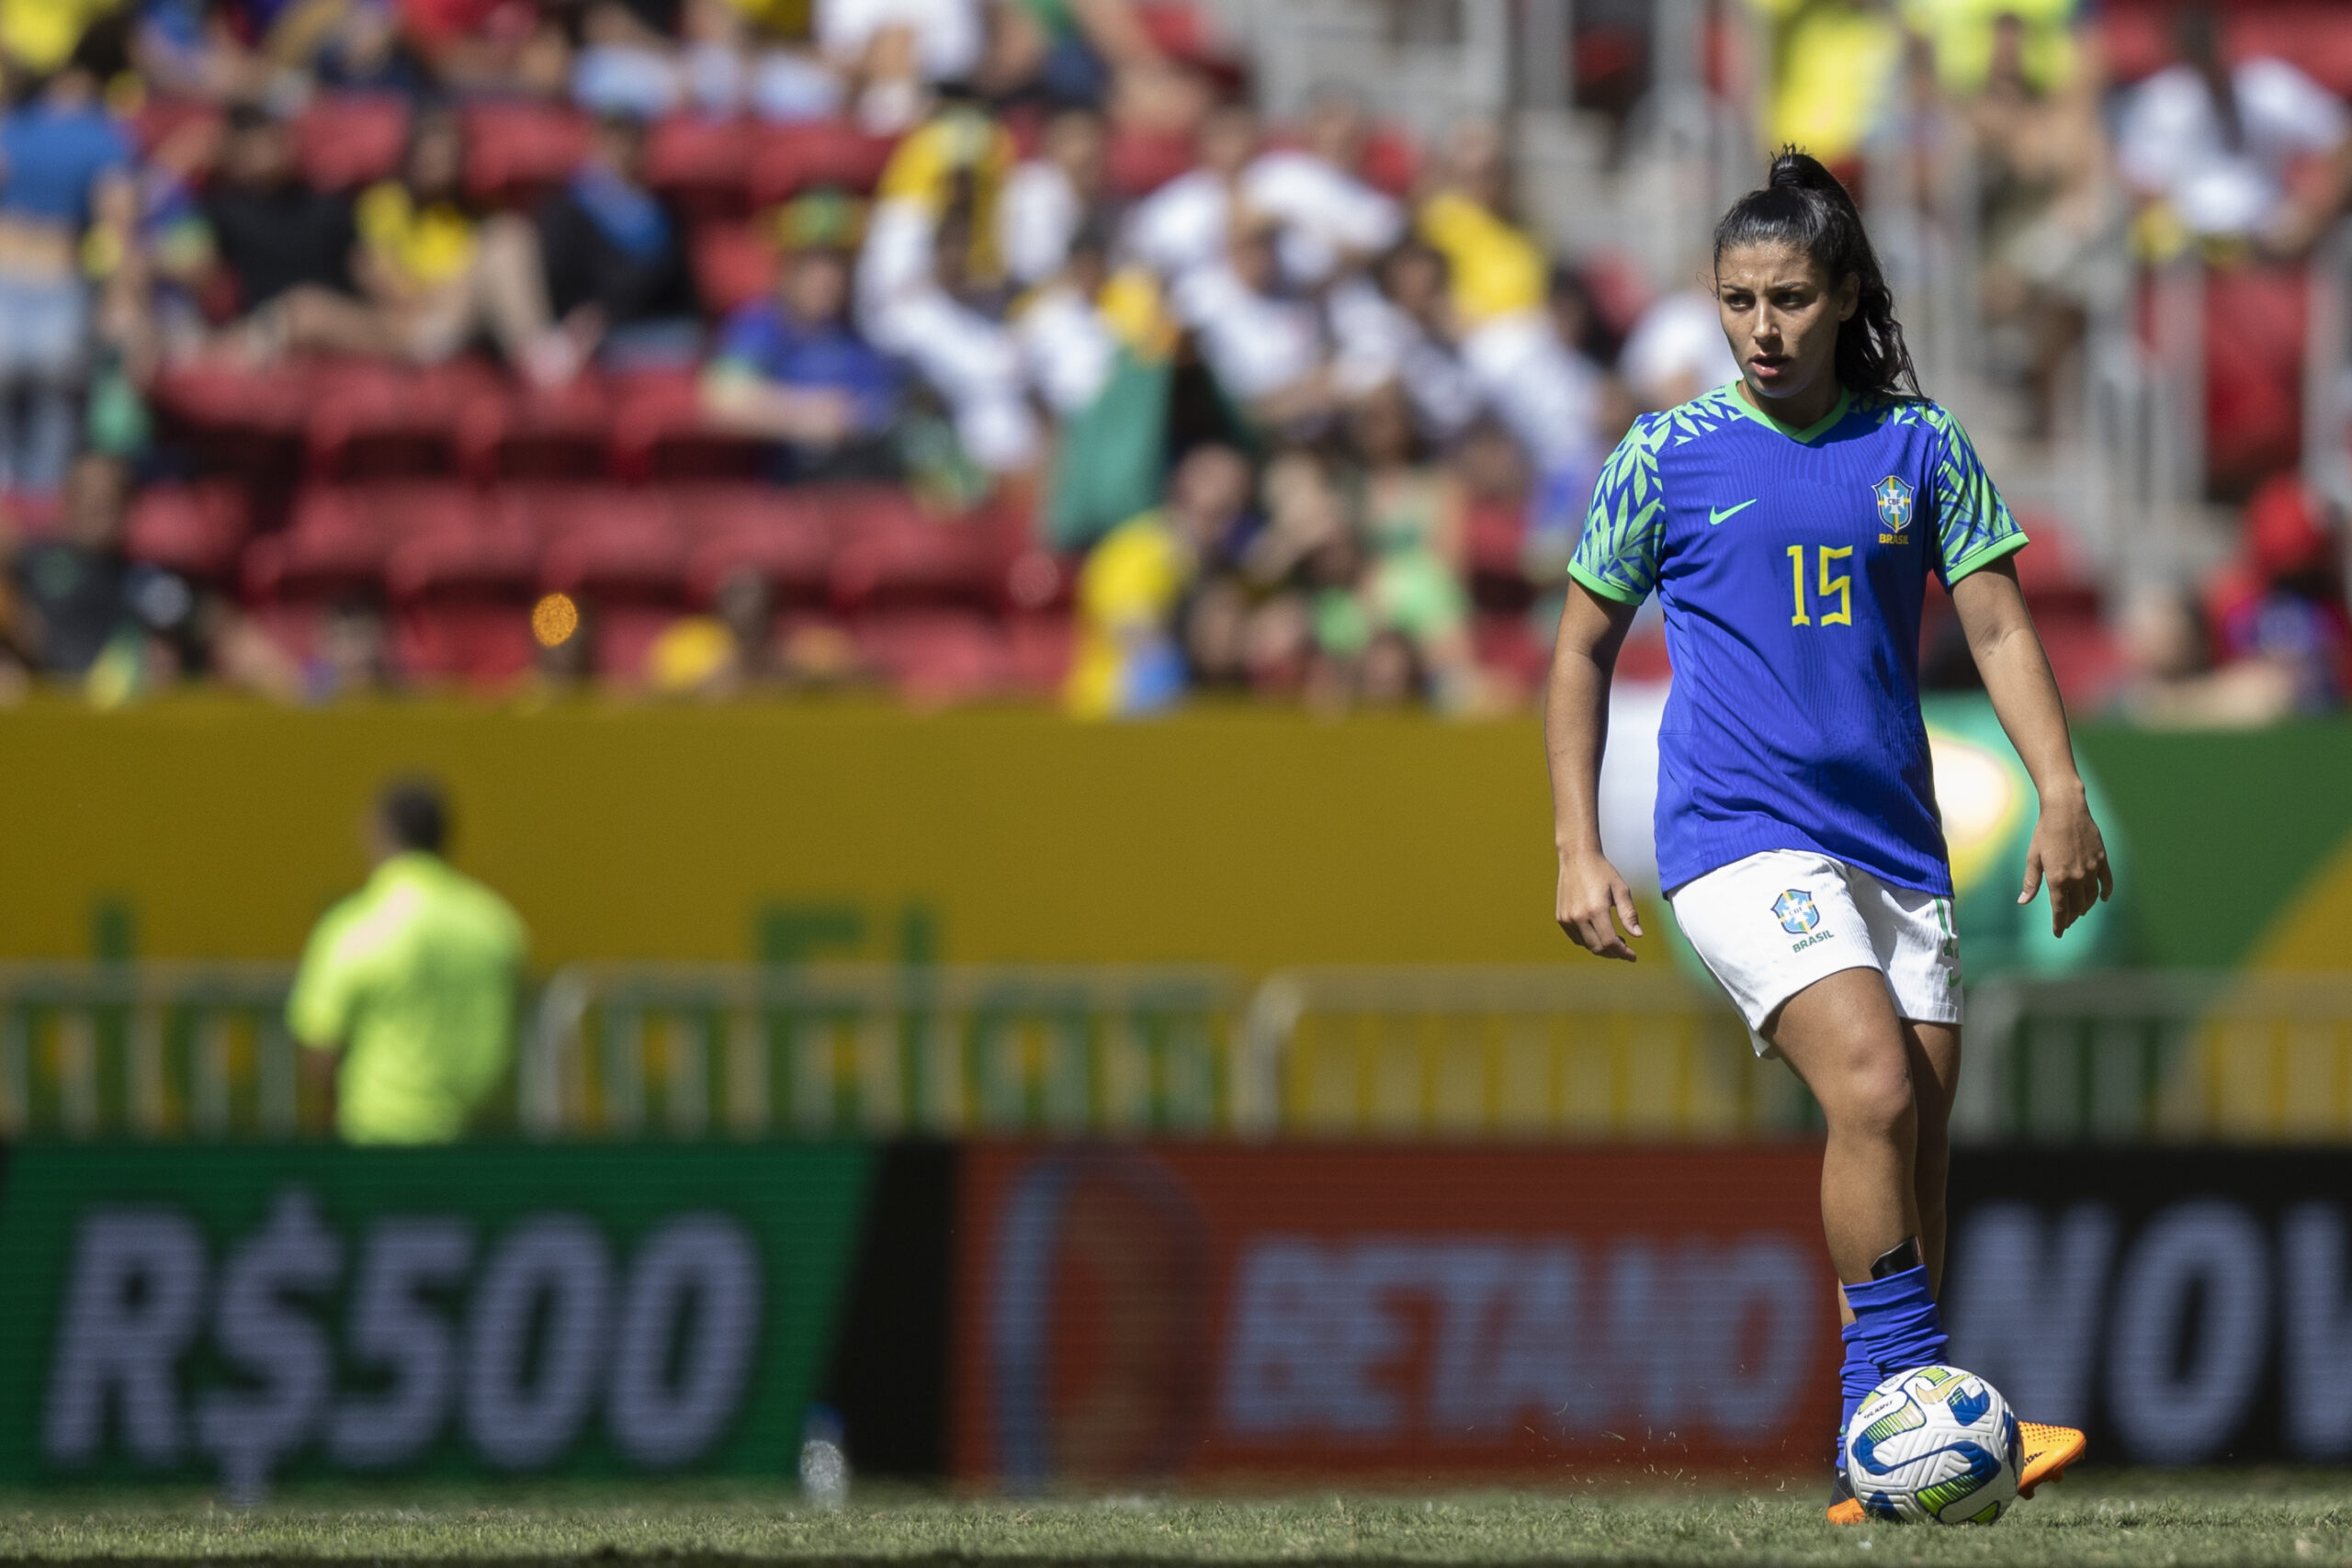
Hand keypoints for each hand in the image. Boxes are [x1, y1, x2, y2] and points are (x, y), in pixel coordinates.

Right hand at [1556, 848, 1642, 960]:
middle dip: (1614, 952)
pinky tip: (1598, 933)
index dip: (1623, 952)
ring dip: (1601, 947)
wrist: (1576, 858)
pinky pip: (1576, 938)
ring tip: (1614, 939)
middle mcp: (1578, 917)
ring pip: (1587, 945)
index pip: (1610, 942)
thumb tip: (1638, 935)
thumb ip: (1629, 914)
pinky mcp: (1561, 918)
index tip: (1632, 956)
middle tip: (1625, 948)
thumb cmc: (1602, 872)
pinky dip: (1589, 941)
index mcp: (1596, 910)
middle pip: (1598, 948)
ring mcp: (1567, 918)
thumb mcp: (1621, 890)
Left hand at [2020, 784, 2113, 938]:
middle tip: (2066, 923)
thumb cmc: (2044, 832)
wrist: (2066, 810)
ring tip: (2079, 912)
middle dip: (2071, 917)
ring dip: (2086, 907)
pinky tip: (2103, 899)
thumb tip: (2023, 901)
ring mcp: (2092, 869)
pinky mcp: (2102, 859)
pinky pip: (2107, 881)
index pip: (2060, 909)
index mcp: (2058, 878)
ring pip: (2092, 896)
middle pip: (2077, 906)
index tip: (2058, 933)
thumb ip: (2031, 882)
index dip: (2059, 923)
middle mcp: (2077, 877)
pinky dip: (2106, 892)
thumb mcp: (2033, 858)